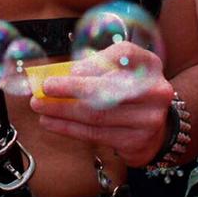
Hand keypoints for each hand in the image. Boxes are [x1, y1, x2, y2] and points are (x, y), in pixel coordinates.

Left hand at [30, 42, 173, 166]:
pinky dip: (68, 128)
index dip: (96, 62)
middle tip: (45, 88)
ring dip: (63, 111)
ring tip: (41, 107)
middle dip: (70, 88)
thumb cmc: (129, 92)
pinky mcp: (136, 141)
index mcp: (149, 64)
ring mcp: (148, 119)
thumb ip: (94, 68)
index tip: (70, 69)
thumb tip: (58, 74)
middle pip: (107, 89)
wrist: (156, 128)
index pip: (124, 55)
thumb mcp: (120, 72)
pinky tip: (51, 122)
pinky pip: (95, 134)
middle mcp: (154, 90)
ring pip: (97, 115)